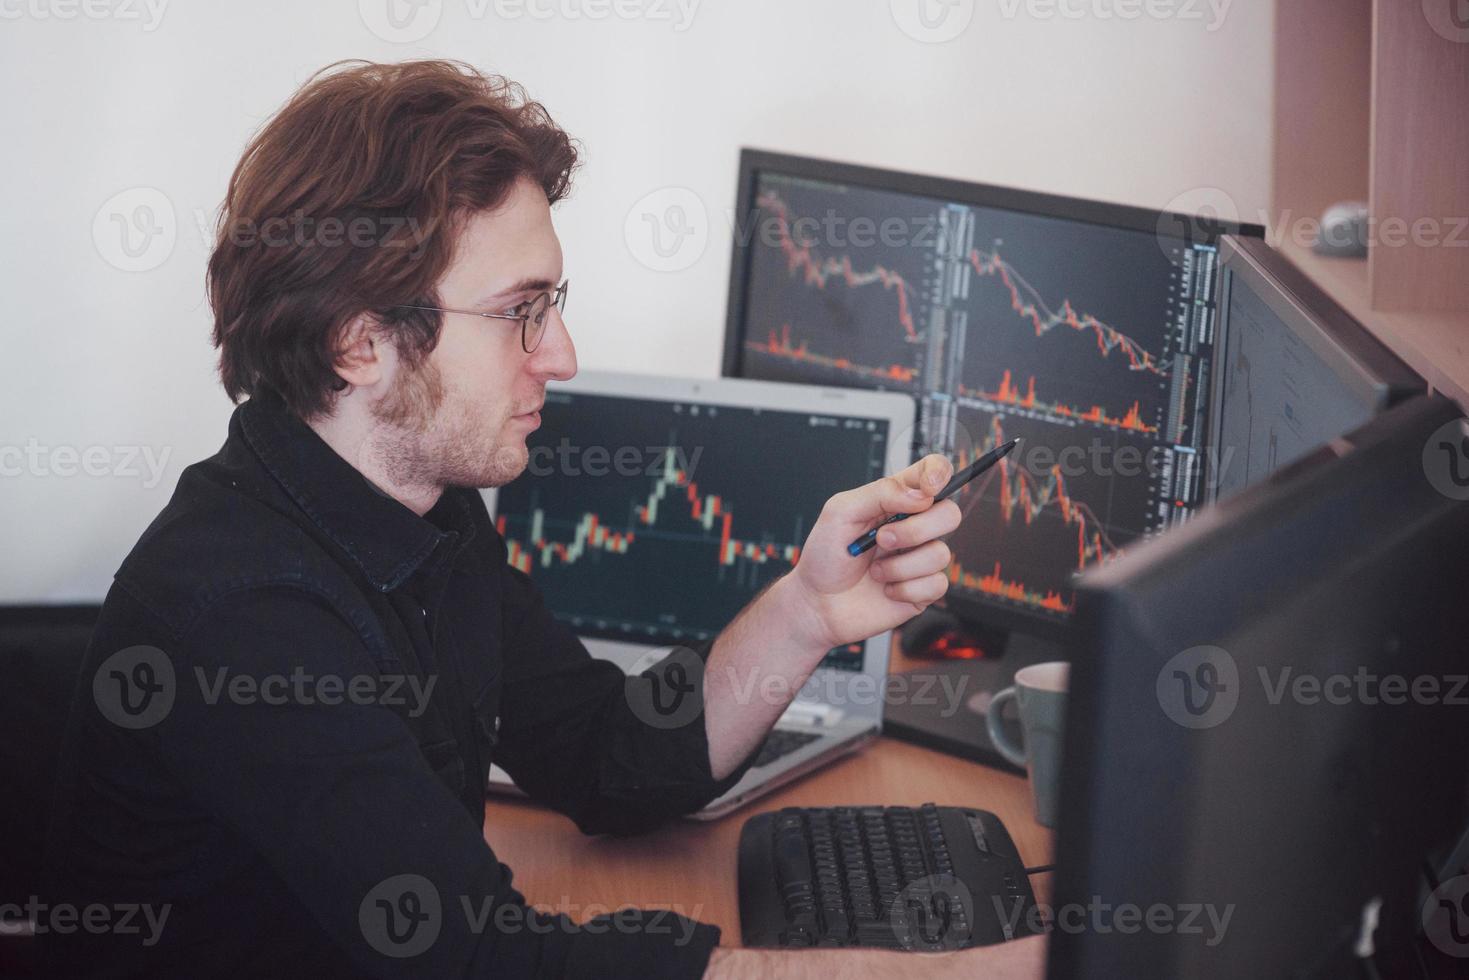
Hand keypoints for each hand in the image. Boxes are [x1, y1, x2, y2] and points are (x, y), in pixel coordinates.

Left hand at [783, 454, 962, 650]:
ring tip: (874, 570)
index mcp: (897, 500)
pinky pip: (936, 584)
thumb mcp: (840, 512)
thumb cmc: (825, 555)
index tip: (928, 488)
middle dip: (916, 529)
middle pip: (949, 514)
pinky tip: (886, 588)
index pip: (934, 473)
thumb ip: (880, 494)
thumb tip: (920, 495)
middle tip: (882, 539)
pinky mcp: (923, 589)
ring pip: (940, 554)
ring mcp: (921, 558)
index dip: (940, 473)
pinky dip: (904, 588)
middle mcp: (914, 526)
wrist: (818, 602)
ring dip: (900, 565)